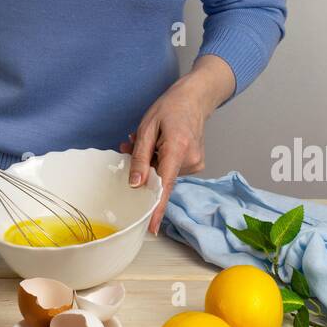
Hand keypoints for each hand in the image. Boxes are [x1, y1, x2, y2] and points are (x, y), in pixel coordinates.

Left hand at [118, 80, 209, 235]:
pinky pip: (171, 169)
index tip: (151, 228)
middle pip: (160, 178)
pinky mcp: (195, 164)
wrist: (196, 98)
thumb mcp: (147, 127)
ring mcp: (196, 164)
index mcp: (177, 149)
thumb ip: (140, 157)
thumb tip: (135, 184)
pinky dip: (160, 160)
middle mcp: (190, 161)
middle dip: (143, 167)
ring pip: (164, 173)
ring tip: (147, 138)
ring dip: (151, 161)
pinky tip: (158, 144)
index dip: (156, 208)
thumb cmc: (170, 107)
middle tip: (131, 143)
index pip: (165, 186)